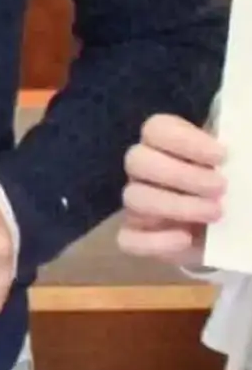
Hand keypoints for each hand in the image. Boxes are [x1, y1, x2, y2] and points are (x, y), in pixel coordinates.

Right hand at [118, 114, 225, 264]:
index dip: (184, 140)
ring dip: (176, 205)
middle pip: (137, 160)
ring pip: (134, 197)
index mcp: (164, 143)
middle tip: (221, 187)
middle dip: (180, 174)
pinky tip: (185, 239)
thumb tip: (242, 158)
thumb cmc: (229, 190)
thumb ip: (235, 161)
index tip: (221, 156)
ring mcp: (136, 204)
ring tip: (215, 213)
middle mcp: (143, 170)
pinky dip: (156, 240)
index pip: (156, 129)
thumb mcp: (235, 170)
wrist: (225, 230)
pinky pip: (129, 239)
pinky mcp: (136, 236)